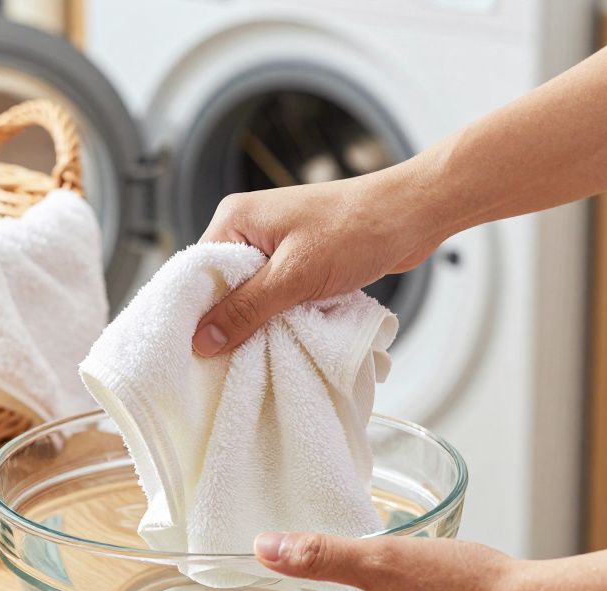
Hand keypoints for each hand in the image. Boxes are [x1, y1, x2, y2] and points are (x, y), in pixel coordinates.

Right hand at [191, 166, 447, 356]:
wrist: (412, 215)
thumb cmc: (356, 230)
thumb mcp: (294, 276)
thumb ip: (247, 309)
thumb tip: (202, 341)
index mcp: (234, 218)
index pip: (195, 273)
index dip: (194, 313)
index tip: (194, 353)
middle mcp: (248, 228)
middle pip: (220, 287)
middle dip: (228, 321)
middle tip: (227, 359)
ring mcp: (273, 244)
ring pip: (250, 295)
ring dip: (258, 321)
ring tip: (258, 349)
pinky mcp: (297, 259)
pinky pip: (274, 295)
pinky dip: (279, 315)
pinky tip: (284, 334)